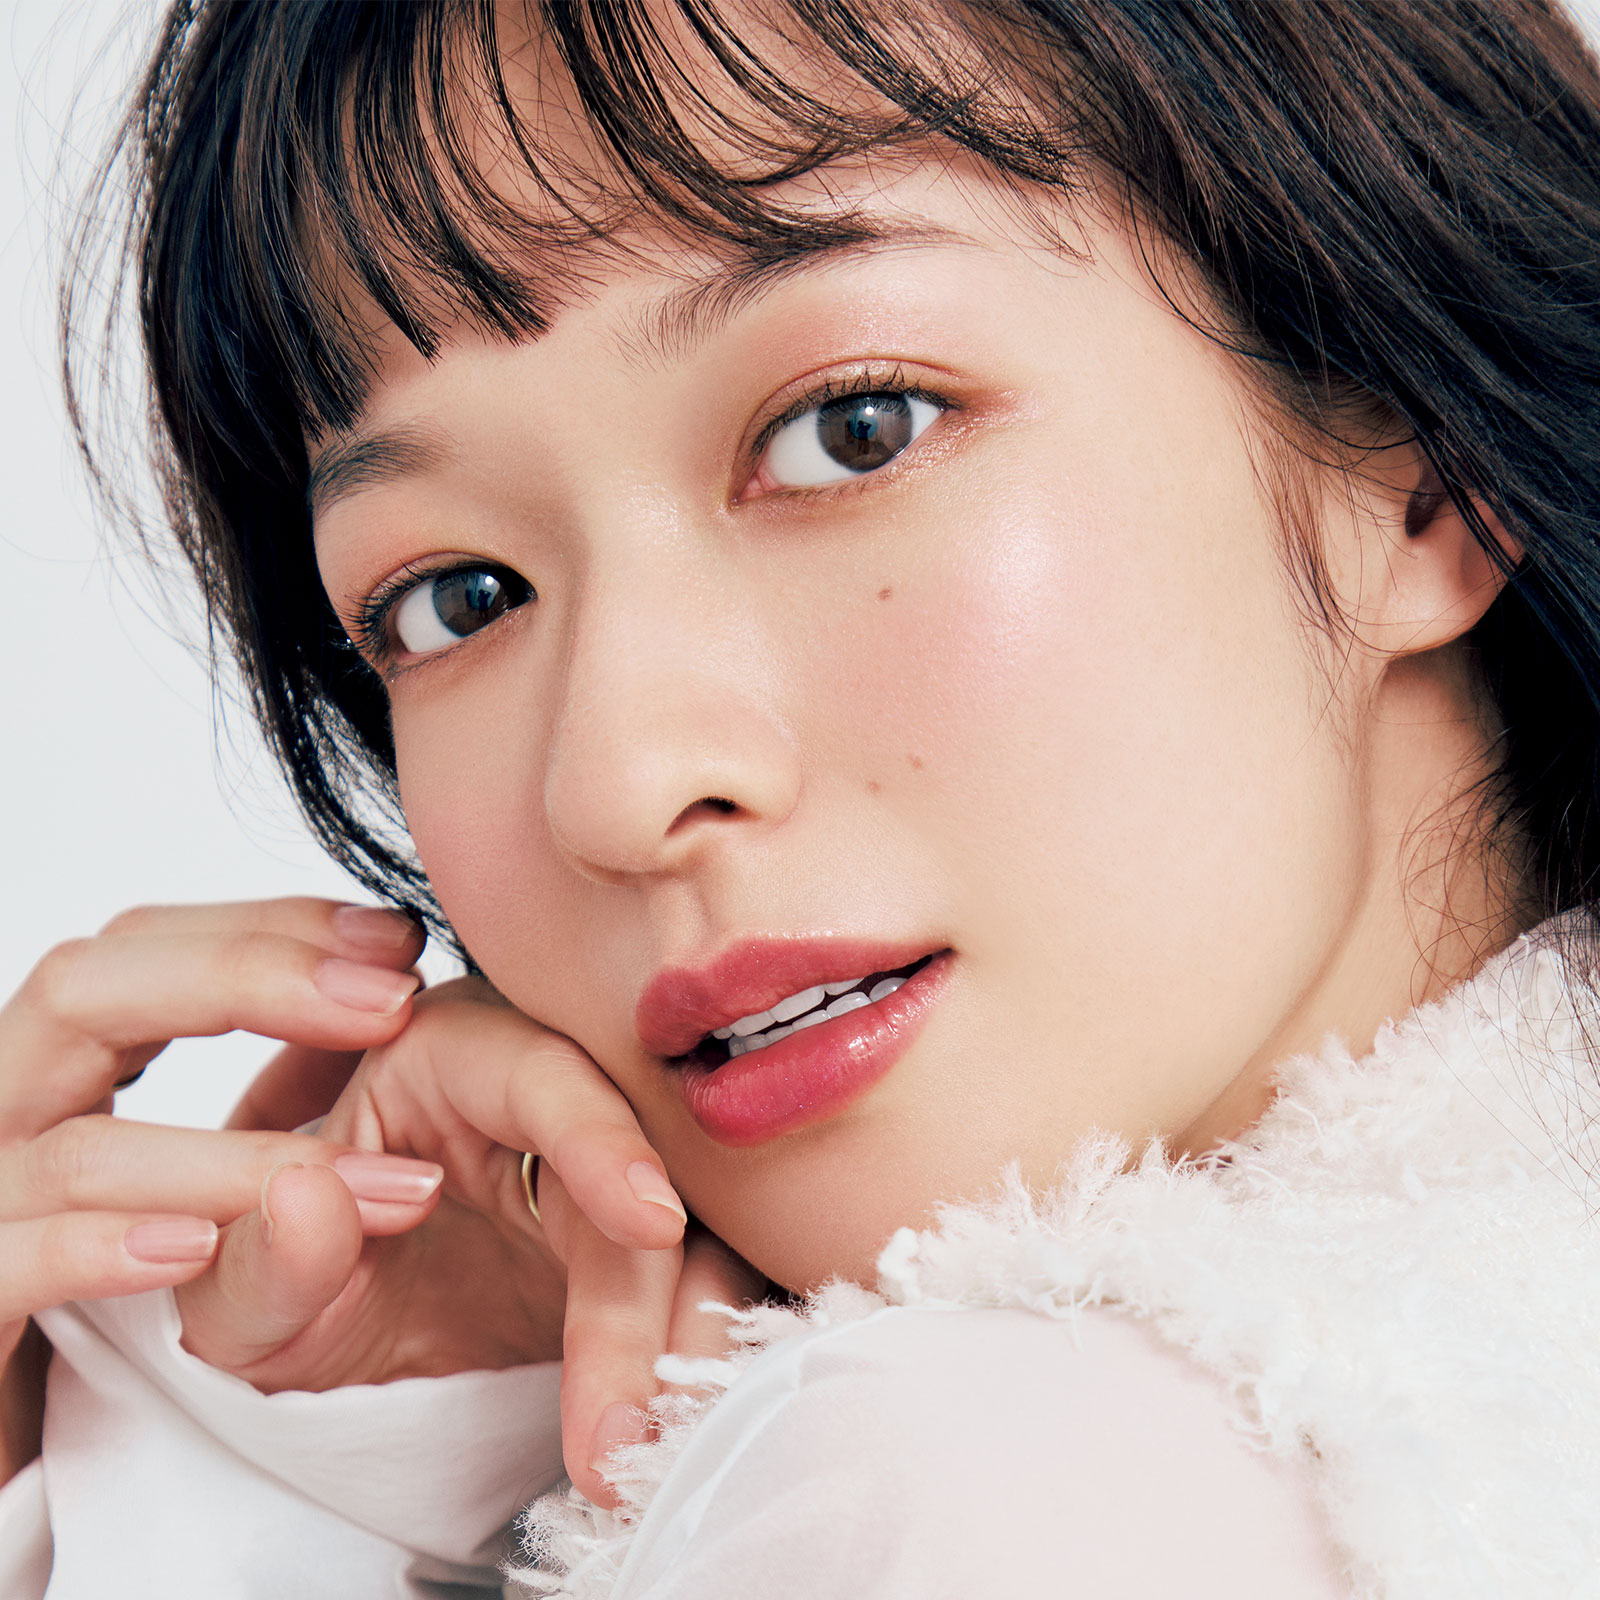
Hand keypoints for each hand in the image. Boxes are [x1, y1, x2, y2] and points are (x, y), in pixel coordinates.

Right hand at [0, 896, 447, 1486]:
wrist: (11, 1442)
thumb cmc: (117, 1308)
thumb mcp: (208, 1180)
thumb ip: (278, 1102)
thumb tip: (393, 1011)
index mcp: (59, 1069)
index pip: (149, 947)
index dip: (273, 929)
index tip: (398, 943)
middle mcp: (0, 1115)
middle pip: (83, 991)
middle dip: (247, 978)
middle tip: (394, 1003)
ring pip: (77, 1148)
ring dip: (241, 1158)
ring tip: (379, 1179)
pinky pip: (9, 1261)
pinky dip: (106, 1250)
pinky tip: (202, 1248)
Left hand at [179, 977, 766, 1506]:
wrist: (328, 1344)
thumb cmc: (281, 1281)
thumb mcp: (234, 1293)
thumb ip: (260, 1256)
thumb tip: (310, 1197)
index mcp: (447, 1053)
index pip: (541, 1074)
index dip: (602, 1141)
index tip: (650, 1224)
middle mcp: (549, 1091)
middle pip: (646, 1159)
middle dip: (649, 1296)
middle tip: (623, 1429)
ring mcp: (608, 1168)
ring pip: (697, 1231)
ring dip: (684, 1342)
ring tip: (634, 1456)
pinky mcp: (644, 1244)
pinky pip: (698, 1287)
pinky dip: (689, 1359)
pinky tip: (665, 1434)